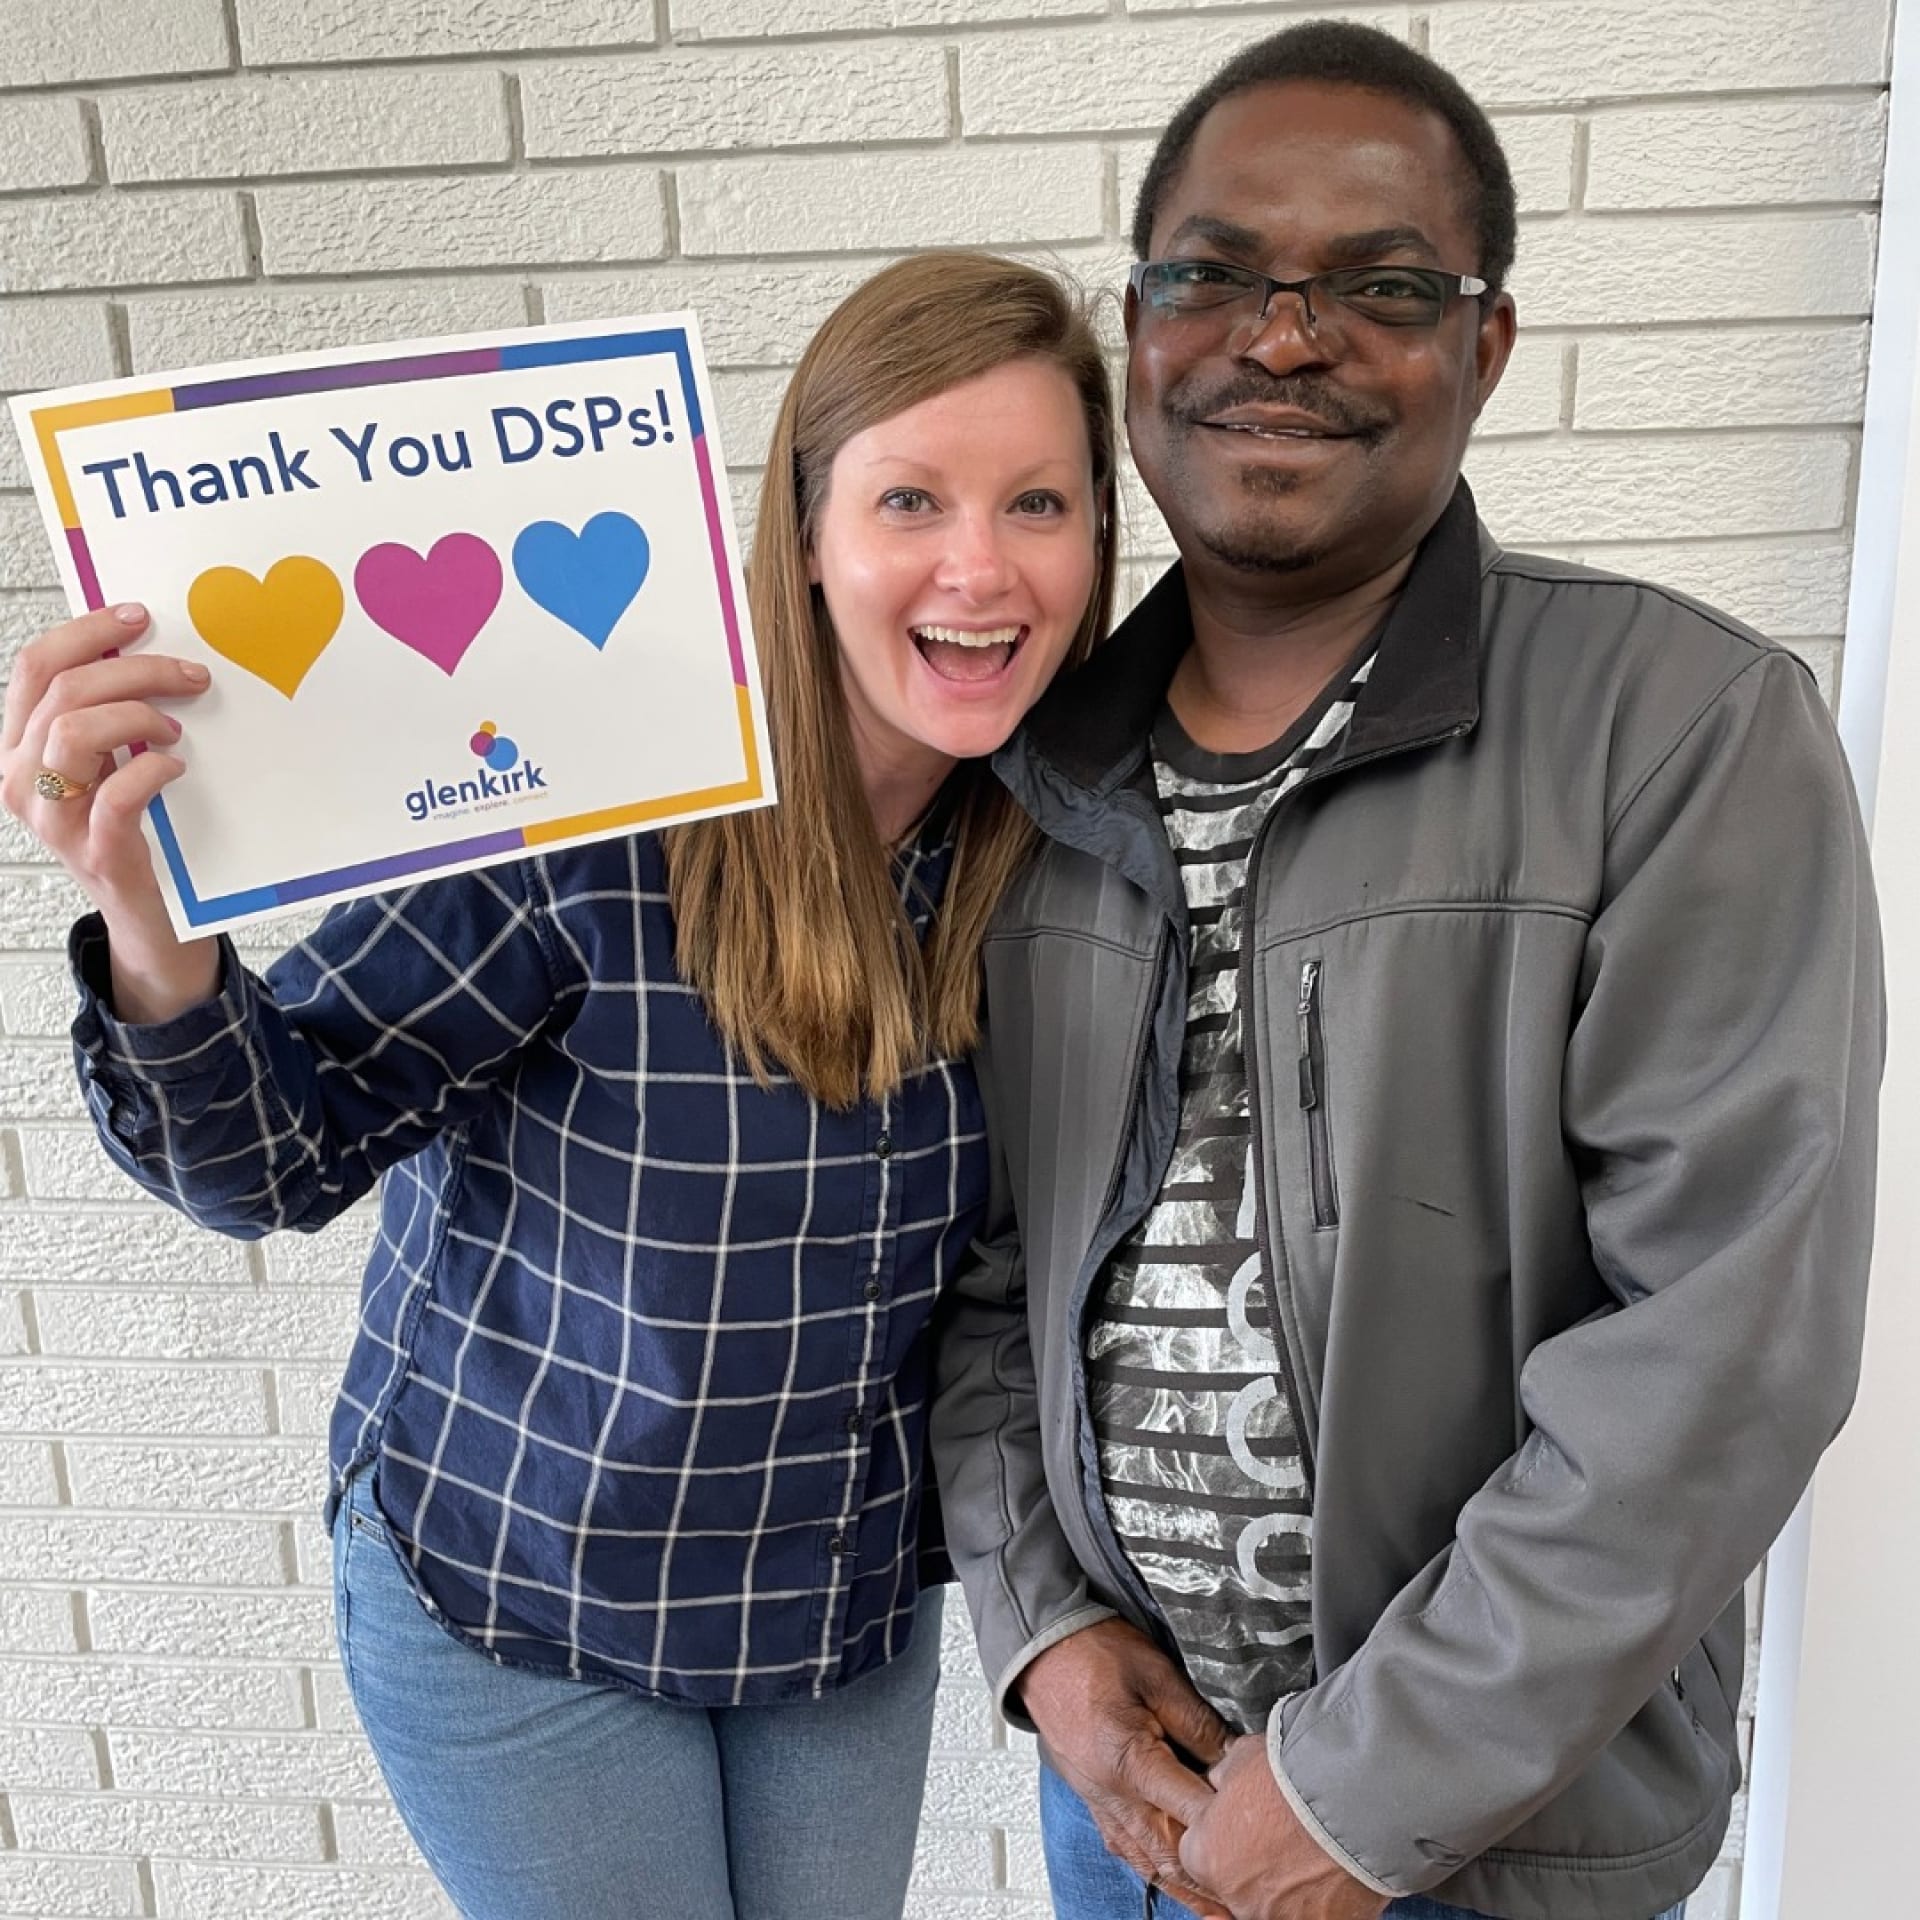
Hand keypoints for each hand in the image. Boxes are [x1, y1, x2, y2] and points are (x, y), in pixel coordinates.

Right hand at [1, 603, 218, 1019]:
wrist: (146, 917)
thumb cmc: (130, 829)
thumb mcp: (107, 762)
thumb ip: (108, 714)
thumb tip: (144, 651)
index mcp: (18, 747)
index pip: (34, 667)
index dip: (86, 633)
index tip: (138, 616)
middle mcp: (20, 779)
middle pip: (60, 690)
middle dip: (133, 668)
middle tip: (189, 674)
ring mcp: (52, 819)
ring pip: (73, 731)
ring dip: (137, 714)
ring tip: (174, 728)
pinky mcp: (95, 852)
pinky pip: (115, 794)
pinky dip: (152, 769)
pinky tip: (175, 767)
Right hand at [1017, 1619, 1231, 1917]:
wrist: (1042, 1649)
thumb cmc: (1093, 1652)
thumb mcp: (1157, 1674)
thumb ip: (1198, 1722)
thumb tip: (1236, 1758)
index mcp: (1129, 1761)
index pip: (1190, 1809)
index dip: (1228, 1825)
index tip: (1263, 1837)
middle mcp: (1111, 1793)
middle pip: (1169, 1854)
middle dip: (1209, 1882)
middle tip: (1248, 1900)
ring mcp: (1099, 1801)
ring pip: (1146, 1862)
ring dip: (1184, 1889)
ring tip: (1219, 1911)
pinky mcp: (1093, 1799)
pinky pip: (1126, 1849)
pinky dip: (1153, 1873)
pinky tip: (1173, 1882)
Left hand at [1179, 1733, 1389, 1919]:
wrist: (1354, 1799)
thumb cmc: (1296, 1776)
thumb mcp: (1242, 1757)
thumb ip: (1226, 1778)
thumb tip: (1224, 1781)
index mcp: (1206, 1854)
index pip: (1199, 1851)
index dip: (1221, 1832)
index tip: (1240, 1821)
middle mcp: (1236, 1894)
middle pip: (1236, 1881)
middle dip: (1255, 1859)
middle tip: (1281, 1833)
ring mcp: (1278, 1915)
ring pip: (1273, 1901)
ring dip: (1288, 1882)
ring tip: (1313, 1851)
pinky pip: (1313, 1913)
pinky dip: (1321, 1899)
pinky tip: (1334, 1871)